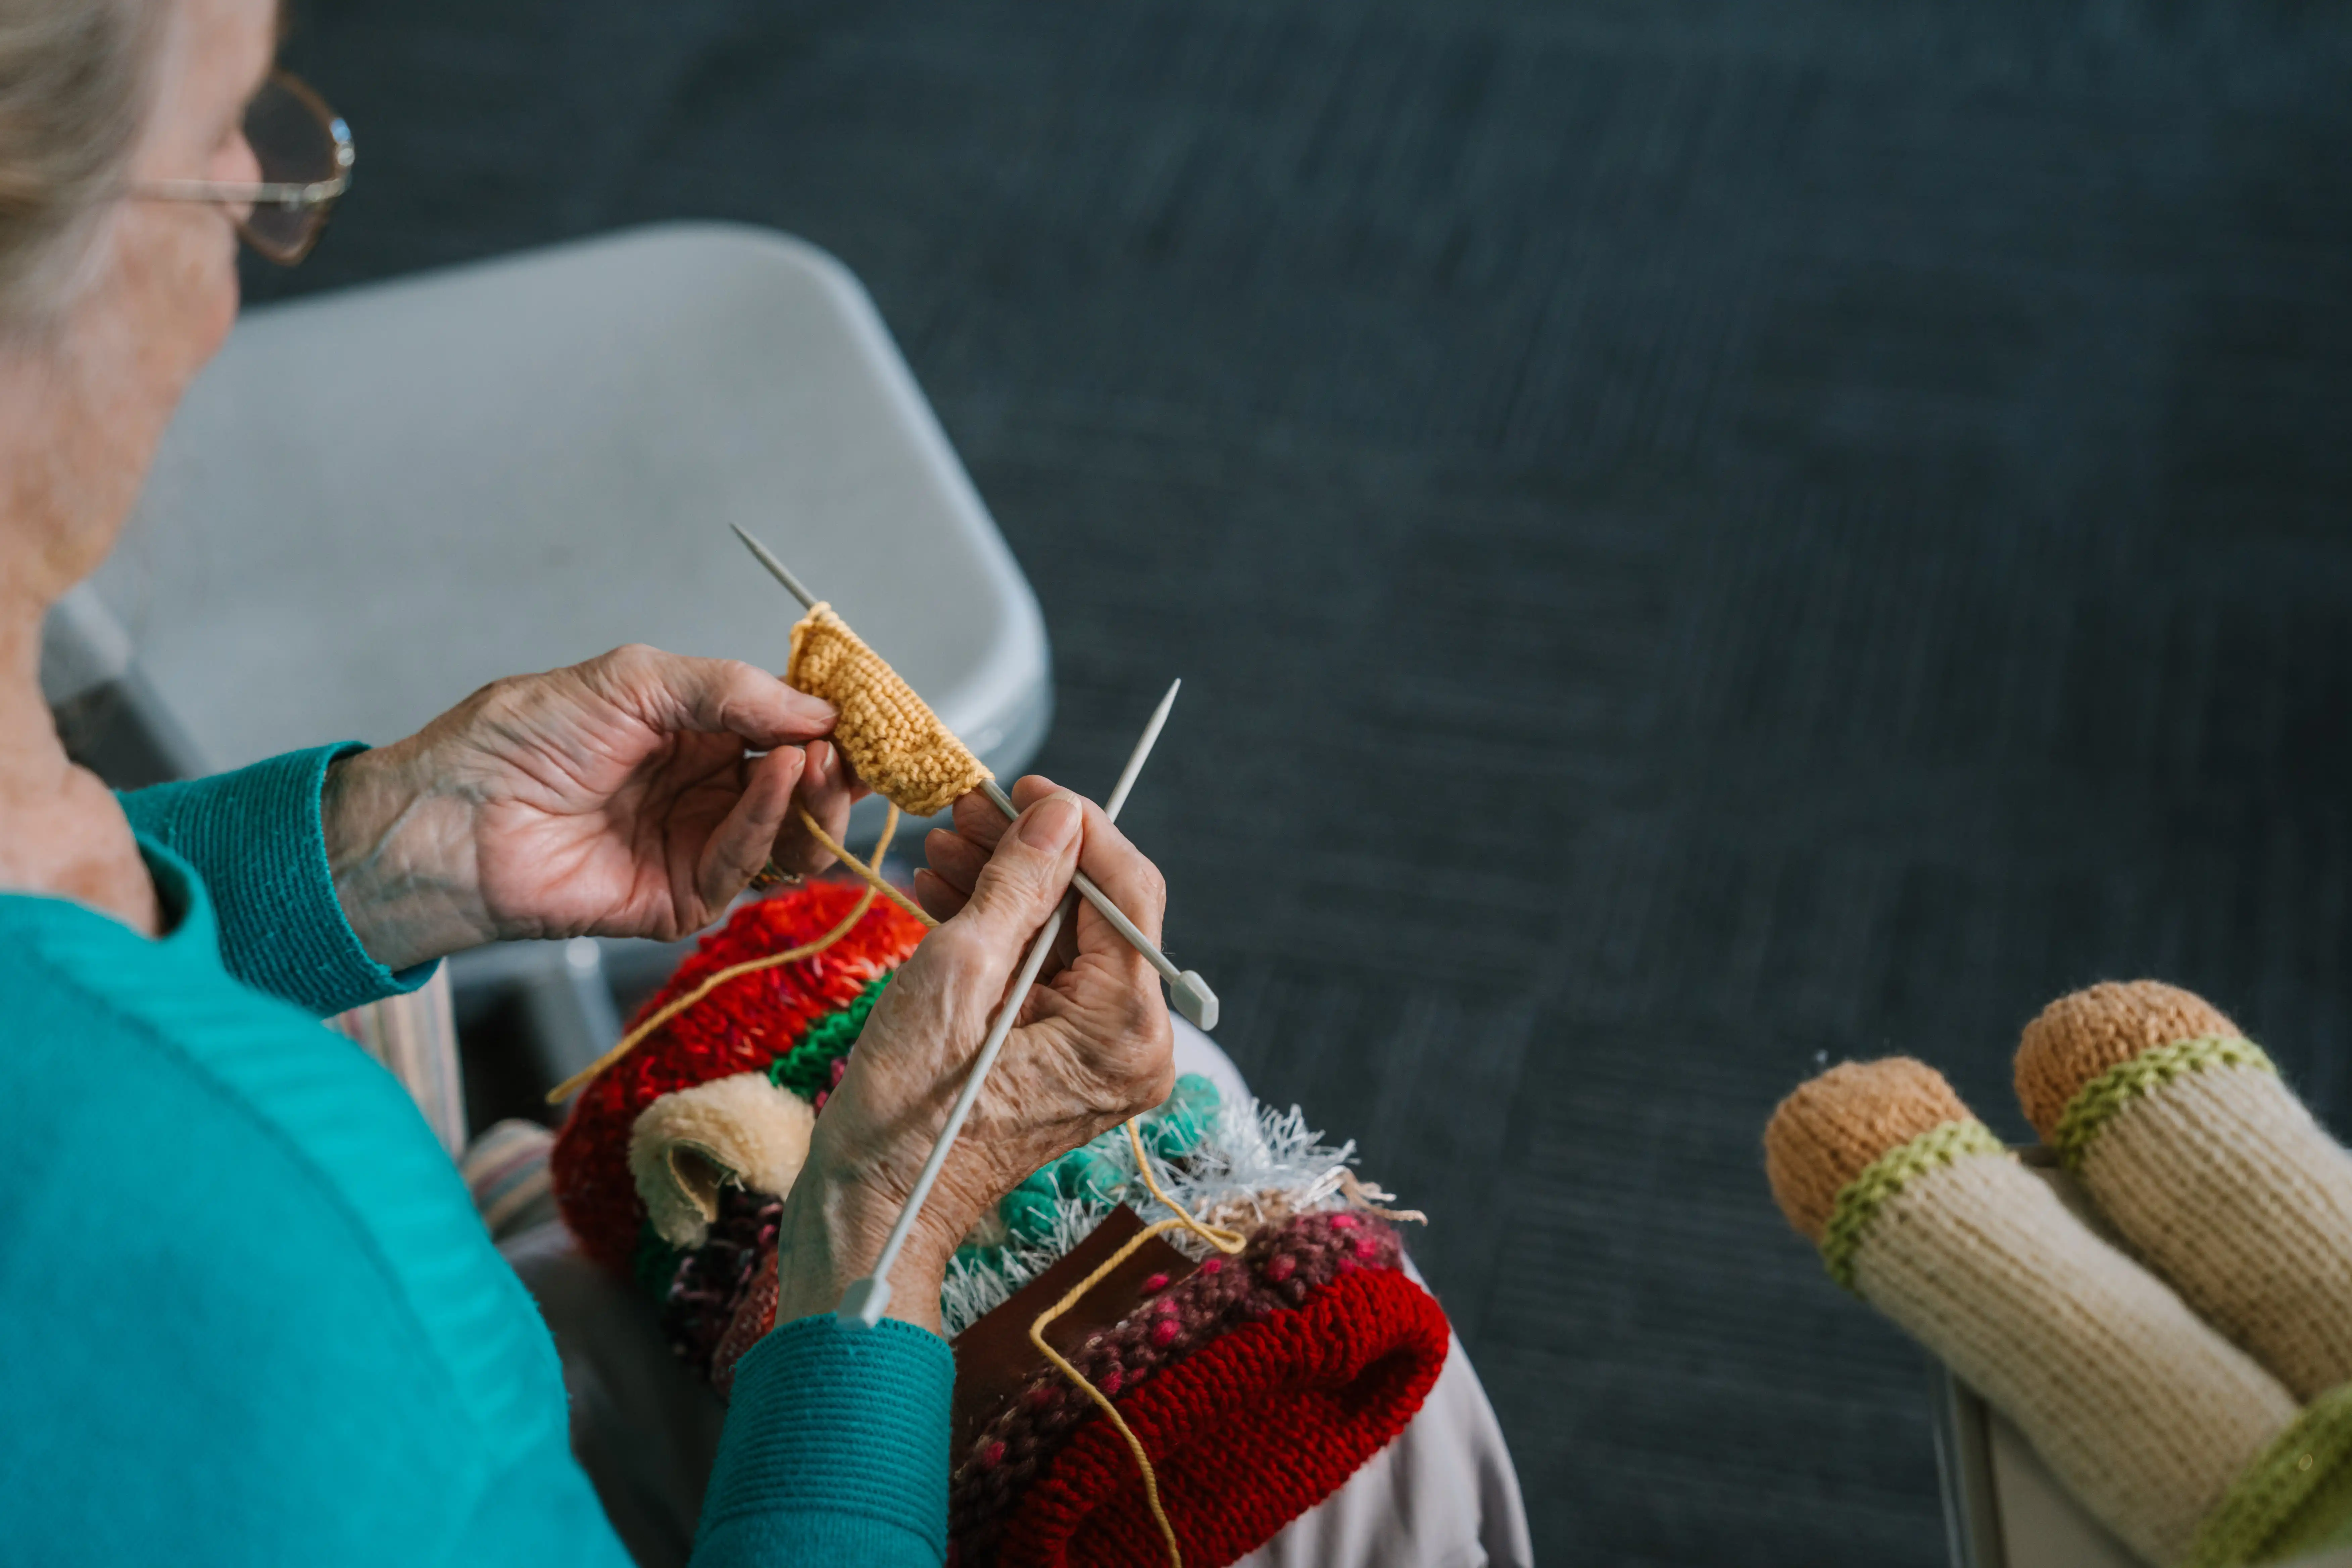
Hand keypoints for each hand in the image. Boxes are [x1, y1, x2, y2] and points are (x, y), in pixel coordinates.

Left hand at [322, 644, 863, 968]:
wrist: (455, 816)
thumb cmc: (523, 737)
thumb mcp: (635, 679)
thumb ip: (731, 690)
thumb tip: (818, 711)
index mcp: (695, 737)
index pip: (787, 733)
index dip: (831, 726)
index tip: (868, 715)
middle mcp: (703, 794)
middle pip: (802, 790)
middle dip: (834, 768)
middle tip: (845, 748)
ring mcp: (694, 849)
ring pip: (788, 837)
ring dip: (814, 799)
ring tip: (815, 763)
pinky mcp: (679, 900)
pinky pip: (743, 868)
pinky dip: (765, 825)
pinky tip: (775, 782)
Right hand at [771, 777, 1175, 1332]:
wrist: (875, 1205)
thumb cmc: (906, 1110)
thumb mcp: (956, 975)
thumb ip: (1017, 886)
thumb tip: (1058, 814)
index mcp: (1126, 1032)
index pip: (1128, 894)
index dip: (1077, 827)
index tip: (1024, 786)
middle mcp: (1133, 1046)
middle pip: (1098, 914)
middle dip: (1031, 853)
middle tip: (967, 808)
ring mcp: (1101, 1056)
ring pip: (1065, 938)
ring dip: (1007, 884)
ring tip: (945, 842)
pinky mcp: (1065, 1059)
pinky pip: (1044, 974)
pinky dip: (1001, 930)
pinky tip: (950, 888)